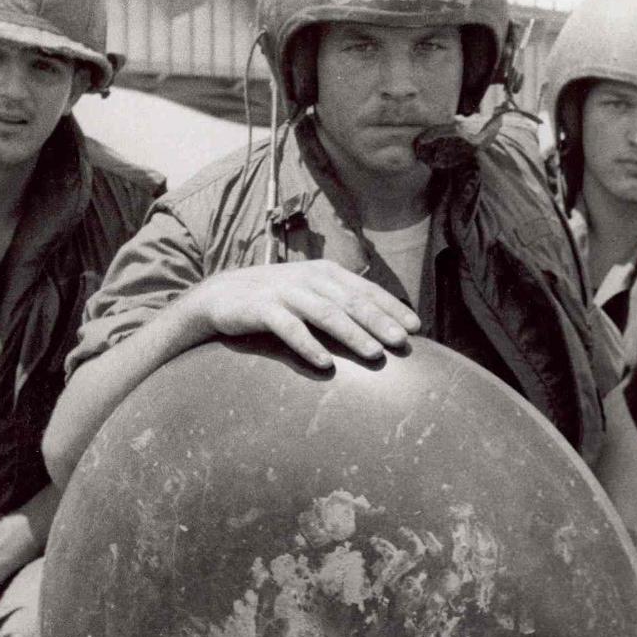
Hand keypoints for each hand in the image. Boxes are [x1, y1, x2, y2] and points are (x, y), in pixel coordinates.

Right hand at [182, 261, 420, 368]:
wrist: (221, 297)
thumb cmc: (276, 299)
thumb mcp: (311, 293)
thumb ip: (341, 302)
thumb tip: (382, 325)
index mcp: (326, 273)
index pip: (365, 290)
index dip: (391, 307)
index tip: (416, 328)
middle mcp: (309, 278)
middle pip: (350, 301)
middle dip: (379, 322)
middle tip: (402, 343)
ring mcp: (285, 292)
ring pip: (325, 313)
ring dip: (352, 334)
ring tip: (373, 354)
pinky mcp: (261, 308)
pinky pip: (288, 328)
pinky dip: (308, 345)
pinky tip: (324, 364)